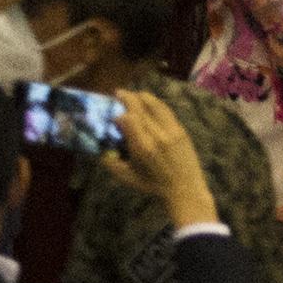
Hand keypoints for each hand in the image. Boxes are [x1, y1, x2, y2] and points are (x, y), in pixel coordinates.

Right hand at [102, 91, 216, 228]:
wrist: (184, 188)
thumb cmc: (152, 185)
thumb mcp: (126, 177)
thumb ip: (110, 163)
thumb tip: (97, 148)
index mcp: (142, 147)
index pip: (128, 119)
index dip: (118, 114)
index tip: (112, 116)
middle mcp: (157, 135)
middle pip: (140, 108)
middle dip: (127, 98)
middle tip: (117, 93)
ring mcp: (172, 131)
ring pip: (155, 105)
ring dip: (142, 96)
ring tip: (132, 94)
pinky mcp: (181, 130)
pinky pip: (167, 112)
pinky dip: (155, 104)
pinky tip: (148, 102)